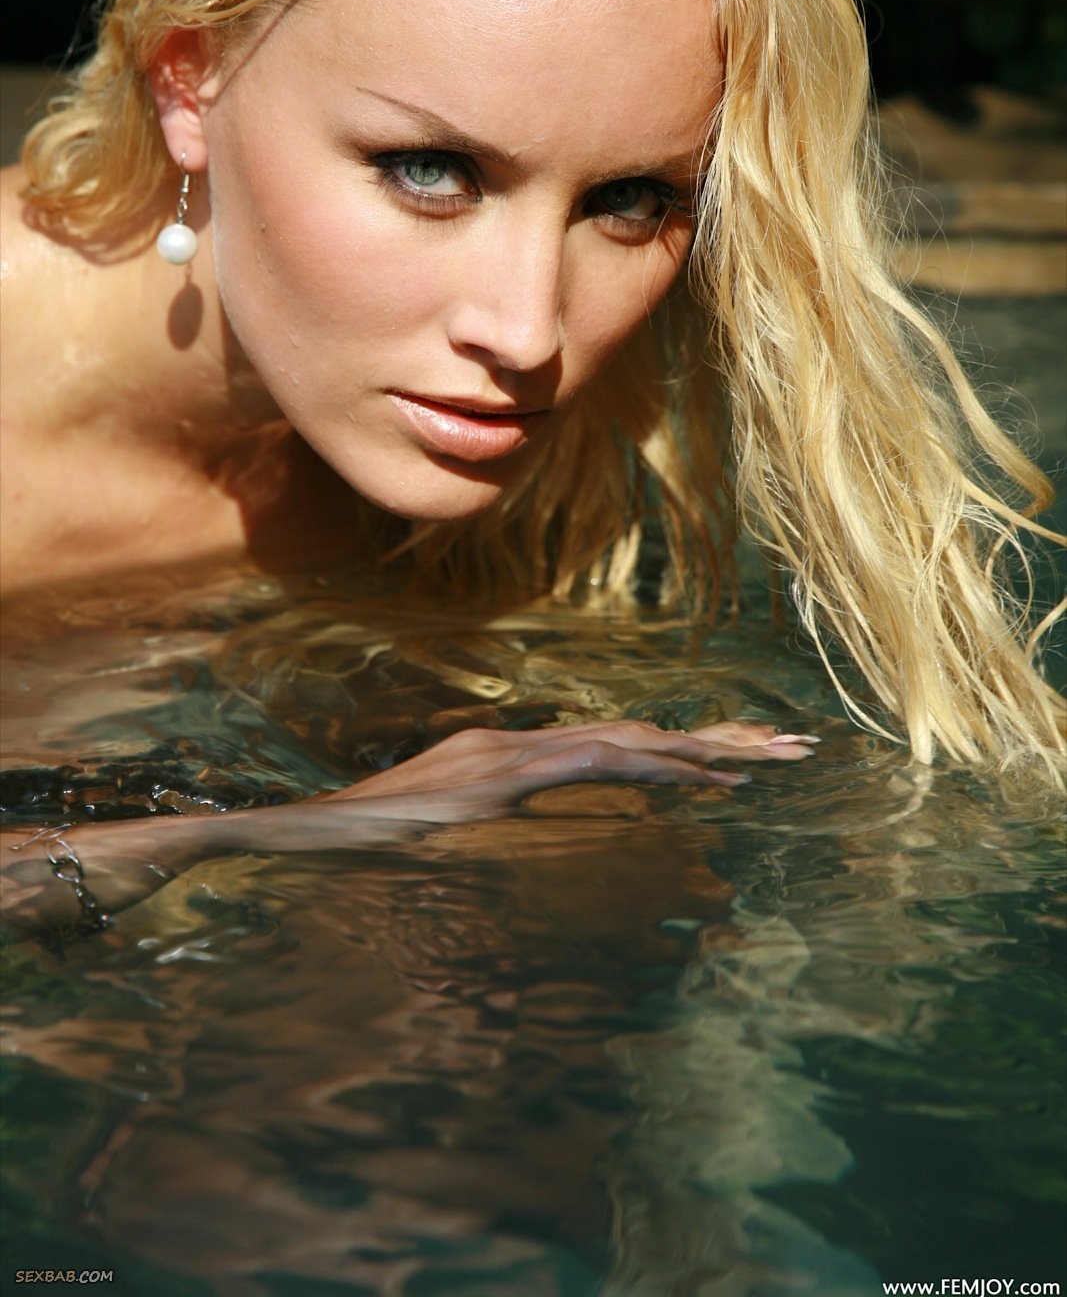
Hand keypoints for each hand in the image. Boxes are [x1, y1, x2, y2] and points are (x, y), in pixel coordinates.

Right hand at [329, 720, 818, 822]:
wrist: (306, 840)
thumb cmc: (361, 853)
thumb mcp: (436, 850)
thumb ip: (482, 845)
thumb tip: (513, 872)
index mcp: (503, 757)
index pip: (609, 746)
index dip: (675, 751)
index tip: (735, 764)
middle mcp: (515, 745)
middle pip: (635, 733)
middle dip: (716, 739)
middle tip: (792, 746)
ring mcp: (511, 754)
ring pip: (629, 739)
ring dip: (706, 747)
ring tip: (775, 756)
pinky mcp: (506, 774)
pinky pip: (597, 763)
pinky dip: (657, 768)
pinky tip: (709, 781)